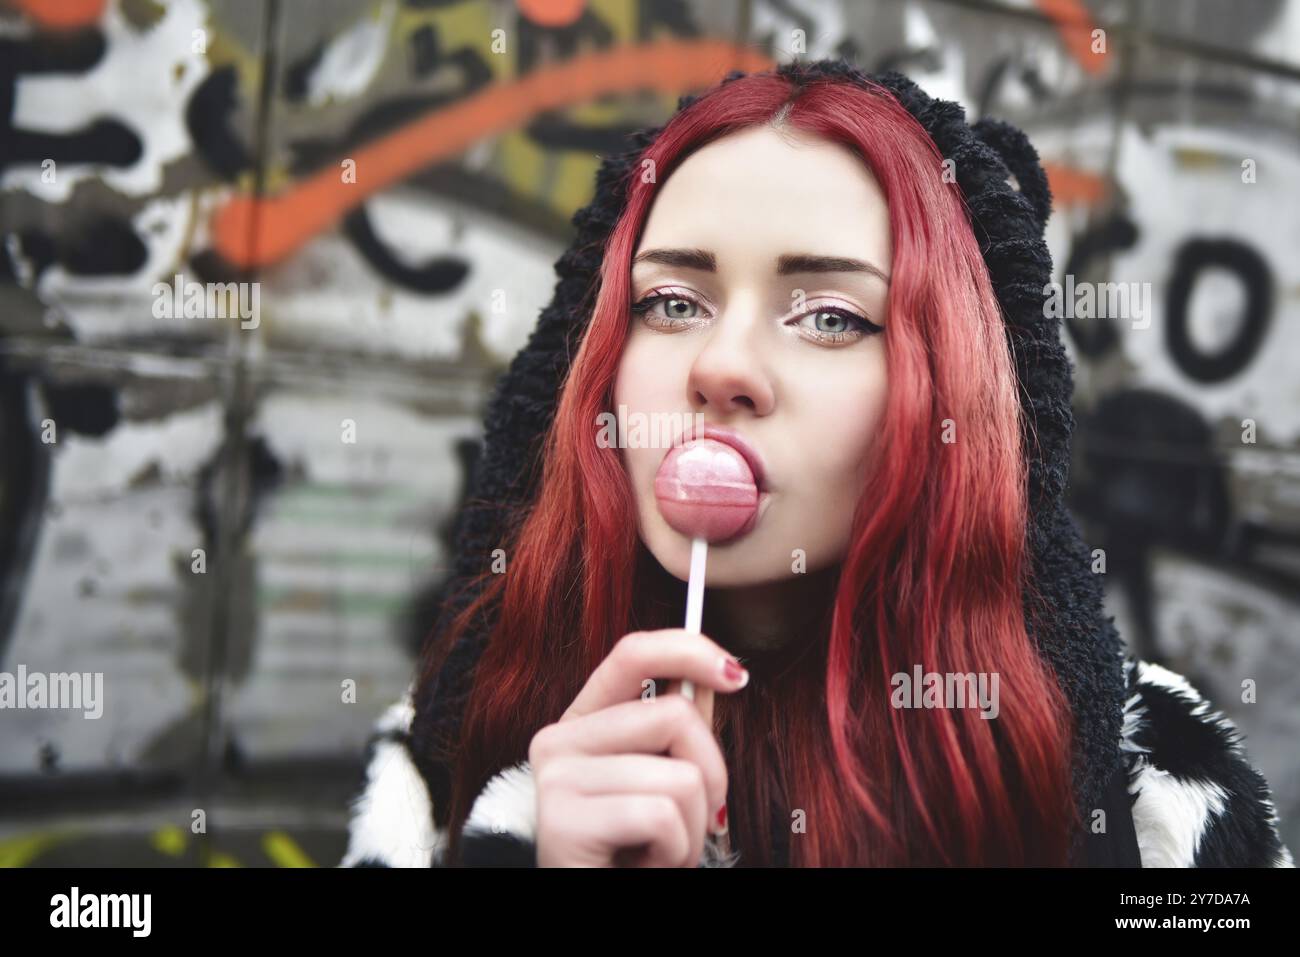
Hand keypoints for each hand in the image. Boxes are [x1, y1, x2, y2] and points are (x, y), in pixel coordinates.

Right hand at [529, 629, 748, 866]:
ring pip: (679, 774)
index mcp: (583, 723)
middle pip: (674, 714)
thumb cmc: (632, 855)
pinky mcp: (563, 820)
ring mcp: (555, 778)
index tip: (737, 676)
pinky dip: (673, 852)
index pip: (631, 652)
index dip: (688, 650)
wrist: (593, 911)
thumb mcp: (659, 783)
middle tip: (689, 823)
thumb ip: (678, 733)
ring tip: (656, 853)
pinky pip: (661, 816)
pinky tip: (642, 866)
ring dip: (690, 830)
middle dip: (710, 775)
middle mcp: (558, 740)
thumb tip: (723, 676)